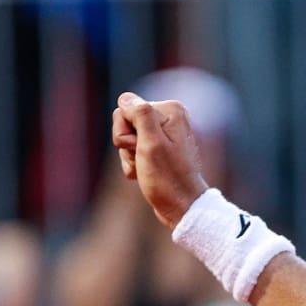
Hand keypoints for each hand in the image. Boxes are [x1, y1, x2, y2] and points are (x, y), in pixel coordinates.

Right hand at [112, 93, 208, 228]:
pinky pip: (132, 150)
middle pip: (124, 121)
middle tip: (143, 159)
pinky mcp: (158, 149)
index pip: (126, 108)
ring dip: (129, 157)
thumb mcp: (151, 144)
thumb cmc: (168, 178)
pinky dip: (133, 164)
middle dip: (126, 143)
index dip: (126, 131)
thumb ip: (140, 115)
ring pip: (125, 137)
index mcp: (171, 110)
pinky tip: (144, 175)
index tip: (142, 147)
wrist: (181, 206)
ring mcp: (164, 134)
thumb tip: (127, 98)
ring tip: (145, 169)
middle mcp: (169, 118)